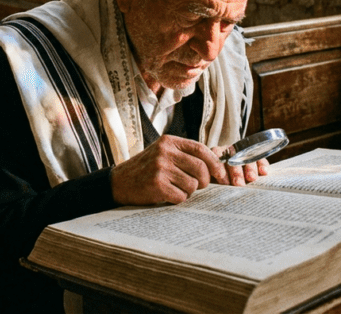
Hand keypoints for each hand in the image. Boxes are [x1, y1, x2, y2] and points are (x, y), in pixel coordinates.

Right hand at [111, 135, 228, 205]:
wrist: (119, 182)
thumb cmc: (145, 170)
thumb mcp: (162, 154)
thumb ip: (184, 156)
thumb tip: (215, 168)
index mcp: (169, 142)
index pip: (200, 149)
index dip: (215, 163)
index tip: (221, 174)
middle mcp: (165, 152)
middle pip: (200, 168)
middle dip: (204, 181)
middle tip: (198, 186)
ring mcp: (160, 168)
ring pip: (192, 184)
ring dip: (188, 191)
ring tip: (174, 188)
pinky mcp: (157, 185)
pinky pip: (181, 196)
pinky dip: (177, 199)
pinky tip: (167, 194)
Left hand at [212, 150, 269, 185]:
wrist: (236, 179)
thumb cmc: (220, 183)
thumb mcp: (214, 181)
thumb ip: (213, 183)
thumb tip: (214, 191)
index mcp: (215, 157)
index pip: (217, 161)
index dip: (220, 171)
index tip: (224, 183)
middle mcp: (228, 151)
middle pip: (233, 158)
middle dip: (236, 172)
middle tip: (239, 183)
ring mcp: (242, 152)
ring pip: (247, 157)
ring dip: (249, 168)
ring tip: (251, 179)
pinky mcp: (255, 155)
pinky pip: (259, 158)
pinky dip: (262, 164)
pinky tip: (263, 172)